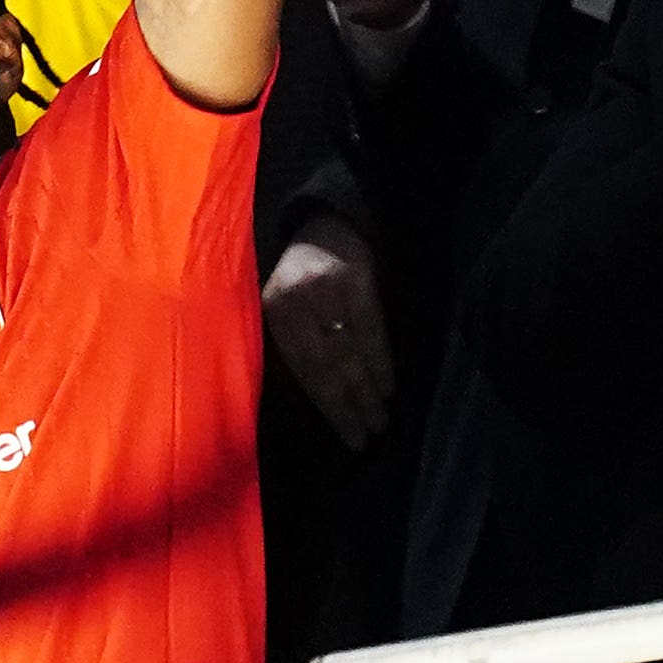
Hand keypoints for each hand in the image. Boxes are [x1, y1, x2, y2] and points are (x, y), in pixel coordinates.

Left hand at [262, 214, 393, 449]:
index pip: (302, 369)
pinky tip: (388, 386)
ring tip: (380, 421)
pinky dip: (381, 361)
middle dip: (347, 406)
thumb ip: (297, 347)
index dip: (325, 404)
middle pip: (324, 366)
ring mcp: (326, 292)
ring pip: (349, 352)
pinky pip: (371, 330)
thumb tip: (315, 401)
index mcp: (273, 314)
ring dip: (366, 391)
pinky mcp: (356, 281)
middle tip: (365, 438)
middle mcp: (295, 303)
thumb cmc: (303, 275)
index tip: (346, 434)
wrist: (328, 224)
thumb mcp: (286, 308)